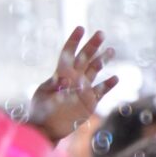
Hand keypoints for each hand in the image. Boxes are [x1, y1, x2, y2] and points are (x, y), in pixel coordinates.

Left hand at [29, 27, 117, 142]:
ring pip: (95, 71)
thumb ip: (53, 86)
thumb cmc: (40, 110)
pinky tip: (114, 78)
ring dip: (102, 60)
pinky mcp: (90, 102)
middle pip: (85, 58)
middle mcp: (73, 79)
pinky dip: (108, 85)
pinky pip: (101, 91)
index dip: (74, 41)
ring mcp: (83, 89)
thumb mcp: (43, 95)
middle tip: (100, 33)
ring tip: (110, 50)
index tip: (80, 28)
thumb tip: (62, 79)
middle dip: (92, 45)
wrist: (46, 128)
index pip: (68, 54)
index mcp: (60, 74)